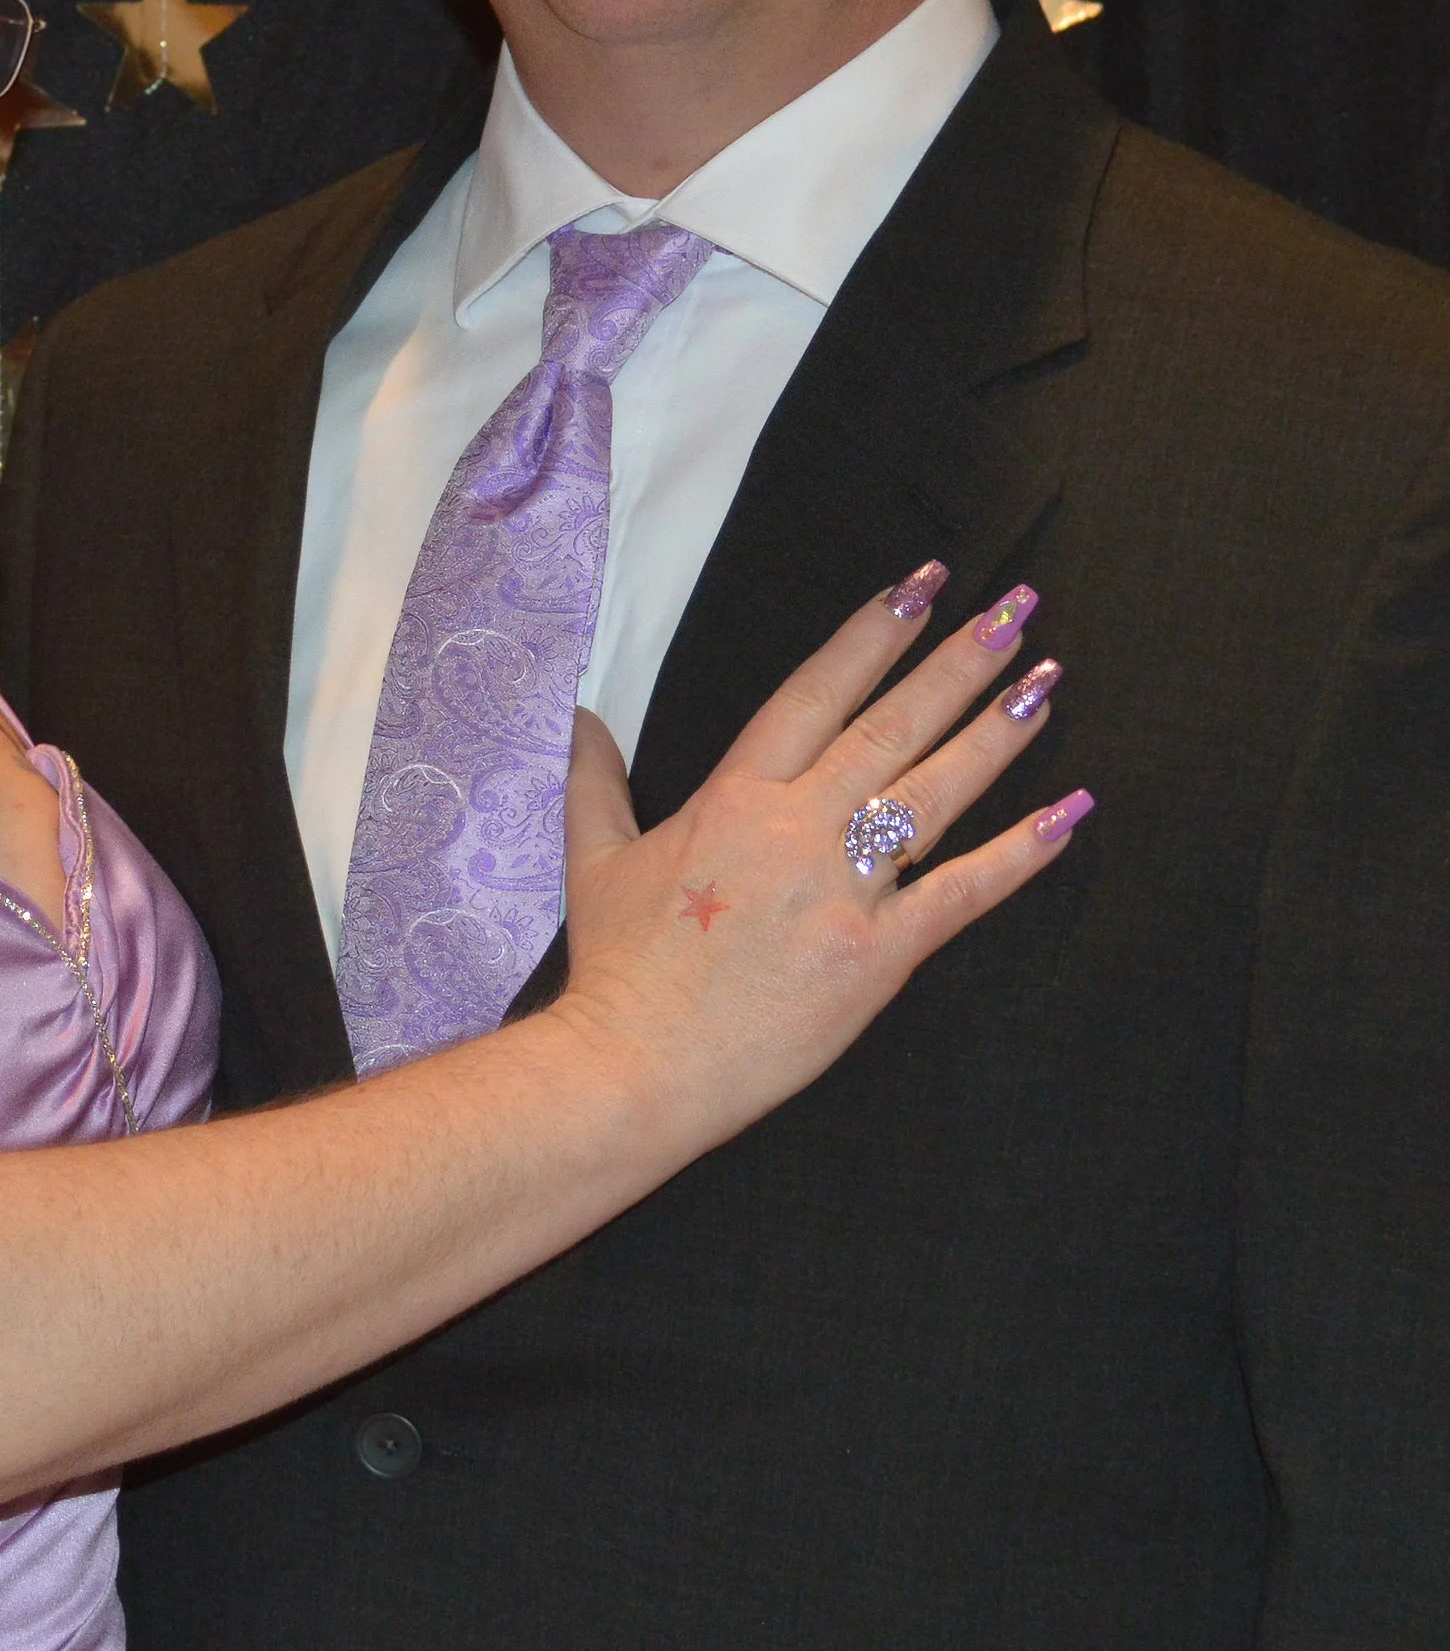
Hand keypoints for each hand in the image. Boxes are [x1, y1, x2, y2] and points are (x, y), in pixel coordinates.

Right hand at [560, 572, 1083, 1157]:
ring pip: (935, 791)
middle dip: (957, 660)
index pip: (817, 692)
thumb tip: (582, 717)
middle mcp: (798, 825)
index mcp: (735, 795)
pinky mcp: (878, 954)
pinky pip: (962, 892)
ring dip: (996, 732)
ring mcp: (843, 888)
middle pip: (891, 725)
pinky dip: (1020, 853)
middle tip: (1013, 606)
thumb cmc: (618, 967)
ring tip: (1046, 681)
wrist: (633, 1064)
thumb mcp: (594, 859)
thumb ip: (595, 781)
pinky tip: (1068, 812)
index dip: (872, 634)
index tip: (920, 585)